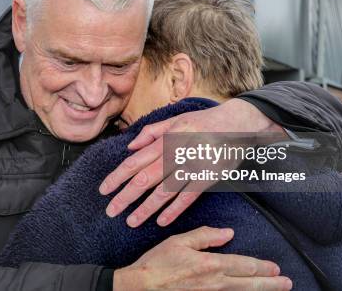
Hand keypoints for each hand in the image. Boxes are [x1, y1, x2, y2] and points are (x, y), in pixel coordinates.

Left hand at [100, 98, 284, 226]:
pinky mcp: (209, 176)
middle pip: (145, 178)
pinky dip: (174, 210)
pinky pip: (188, 197)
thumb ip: (152, 132)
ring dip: (146, 208)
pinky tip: (161, 221)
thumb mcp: (176, 119)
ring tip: (131, 221)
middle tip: (111, 211)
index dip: (117, 177)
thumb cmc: (204, 121)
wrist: (238, 123)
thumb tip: (130, 147)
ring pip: (164, 191)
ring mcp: (192, 165)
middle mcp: (176, 152)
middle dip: (125, 196)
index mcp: (165, 139)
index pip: (135, 161)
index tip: (103, 190)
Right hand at [113, 226, 291, 290]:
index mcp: (210, 264)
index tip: (276, 269)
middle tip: (287, 283)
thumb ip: (205, 236)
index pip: (244, 265)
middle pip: (249, 283)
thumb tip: (227, 233)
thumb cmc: (158, 263)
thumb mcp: (180, 241)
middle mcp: (215, 283)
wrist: (142, 286)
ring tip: (276, 290)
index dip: (262, 267)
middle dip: (271, 283)